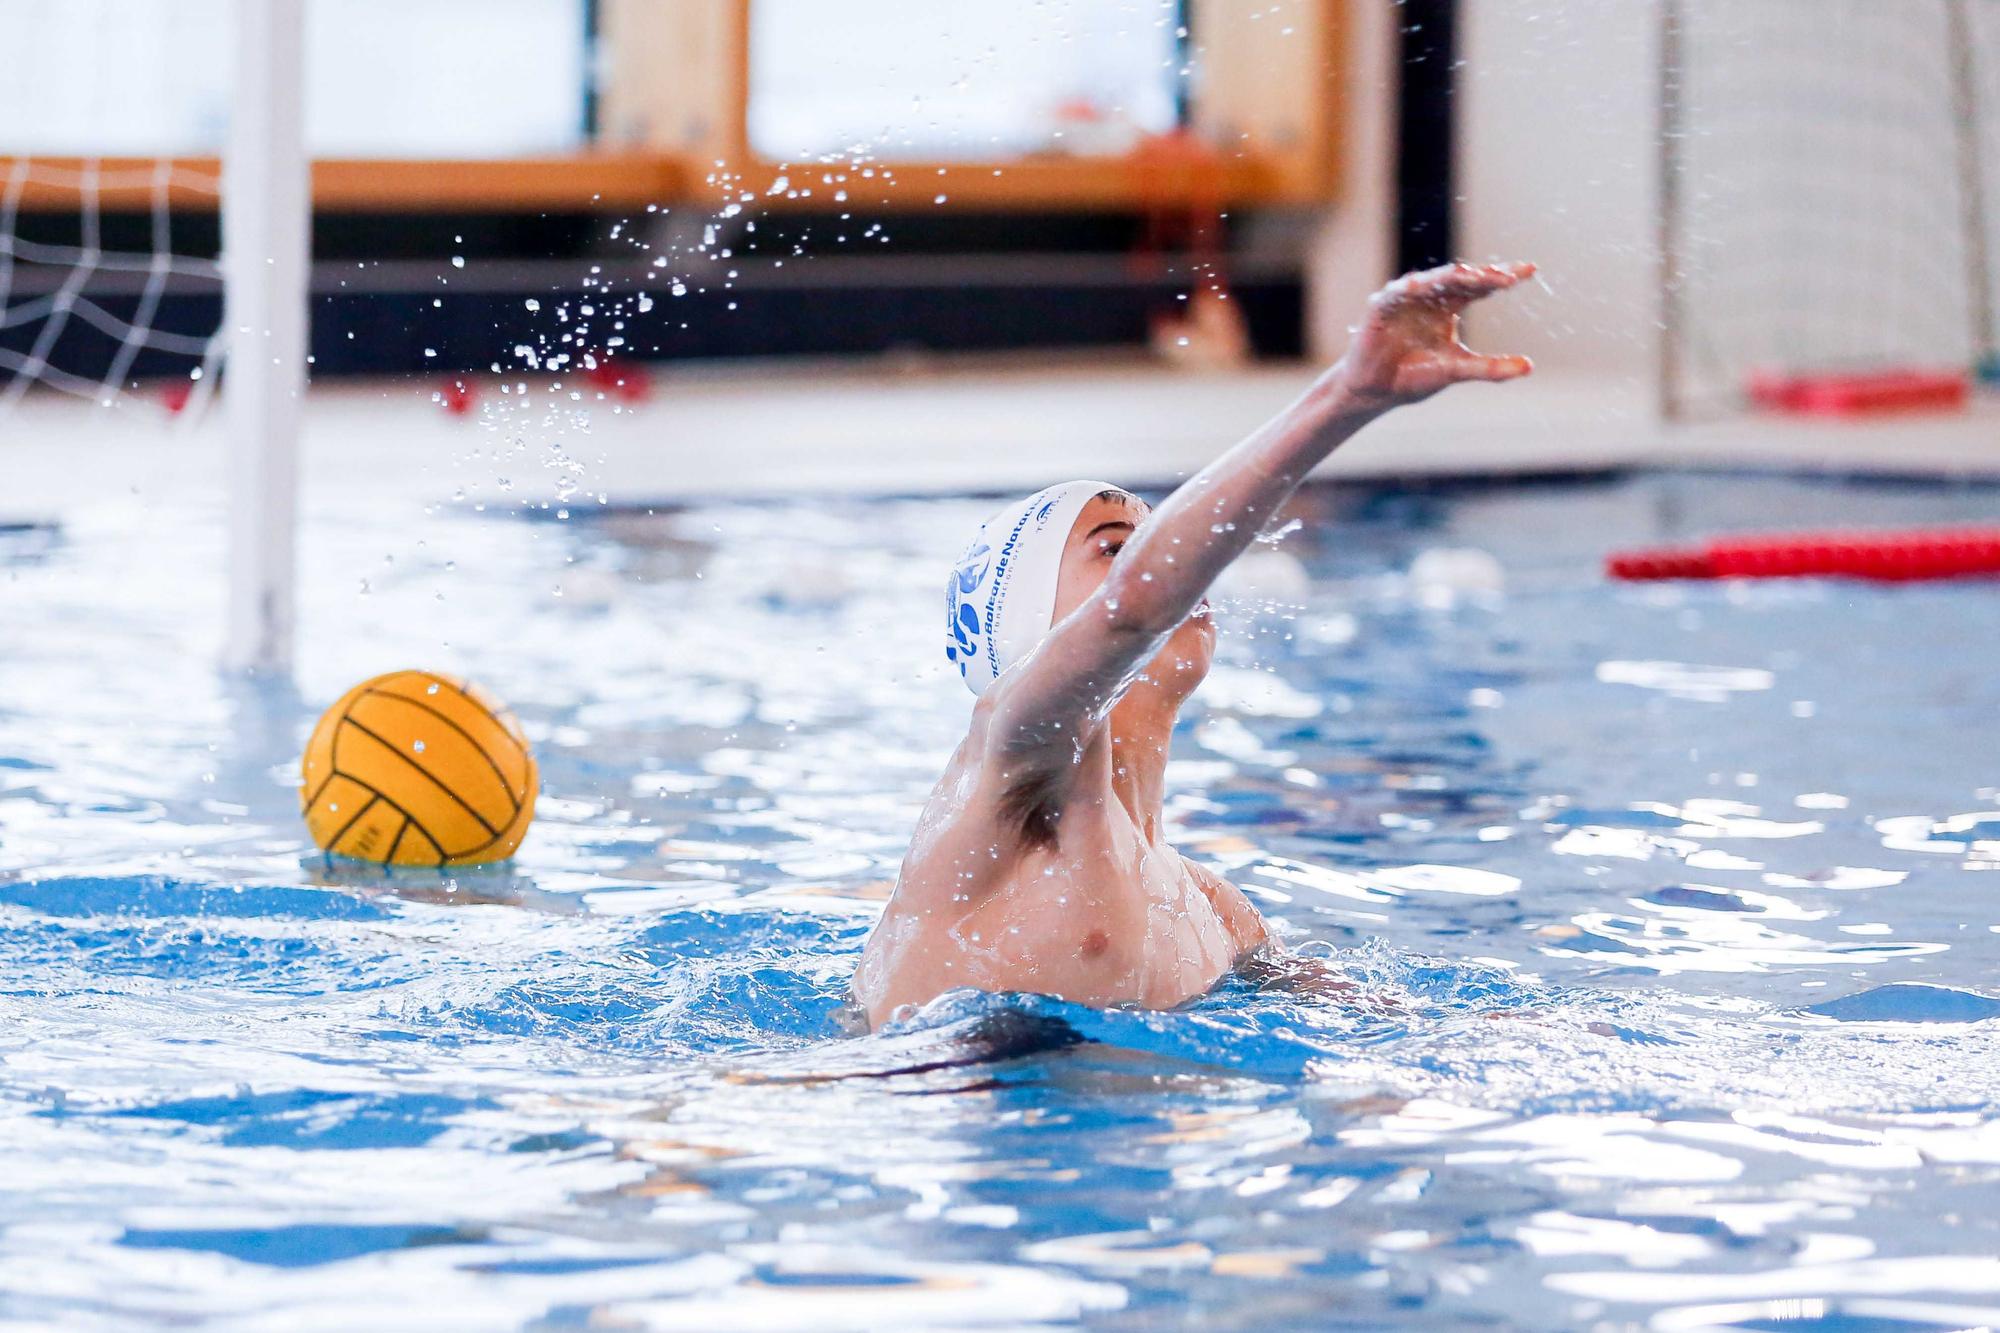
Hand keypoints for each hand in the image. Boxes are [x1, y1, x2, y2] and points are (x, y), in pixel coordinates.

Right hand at [1333, 261, 1535, 409]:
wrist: (1376, 391)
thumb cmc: (1414, 377)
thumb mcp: (1457, 369)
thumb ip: (1490, 368)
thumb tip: (1529, 366)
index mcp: (1449, 307)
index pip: (1481, 286)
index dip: (1503, 277)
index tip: (1530, 270)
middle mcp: (1430, 297)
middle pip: (1460, 278)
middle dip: (1482, 276)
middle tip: (1505, 277)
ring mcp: (1405, 299)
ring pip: (1430, 281)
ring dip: (1448, 278)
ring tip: (1469, 275)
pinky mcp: (1381, 307)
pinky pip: (1393, 294)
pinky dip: (1403, 290)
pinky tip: (1415, 286)